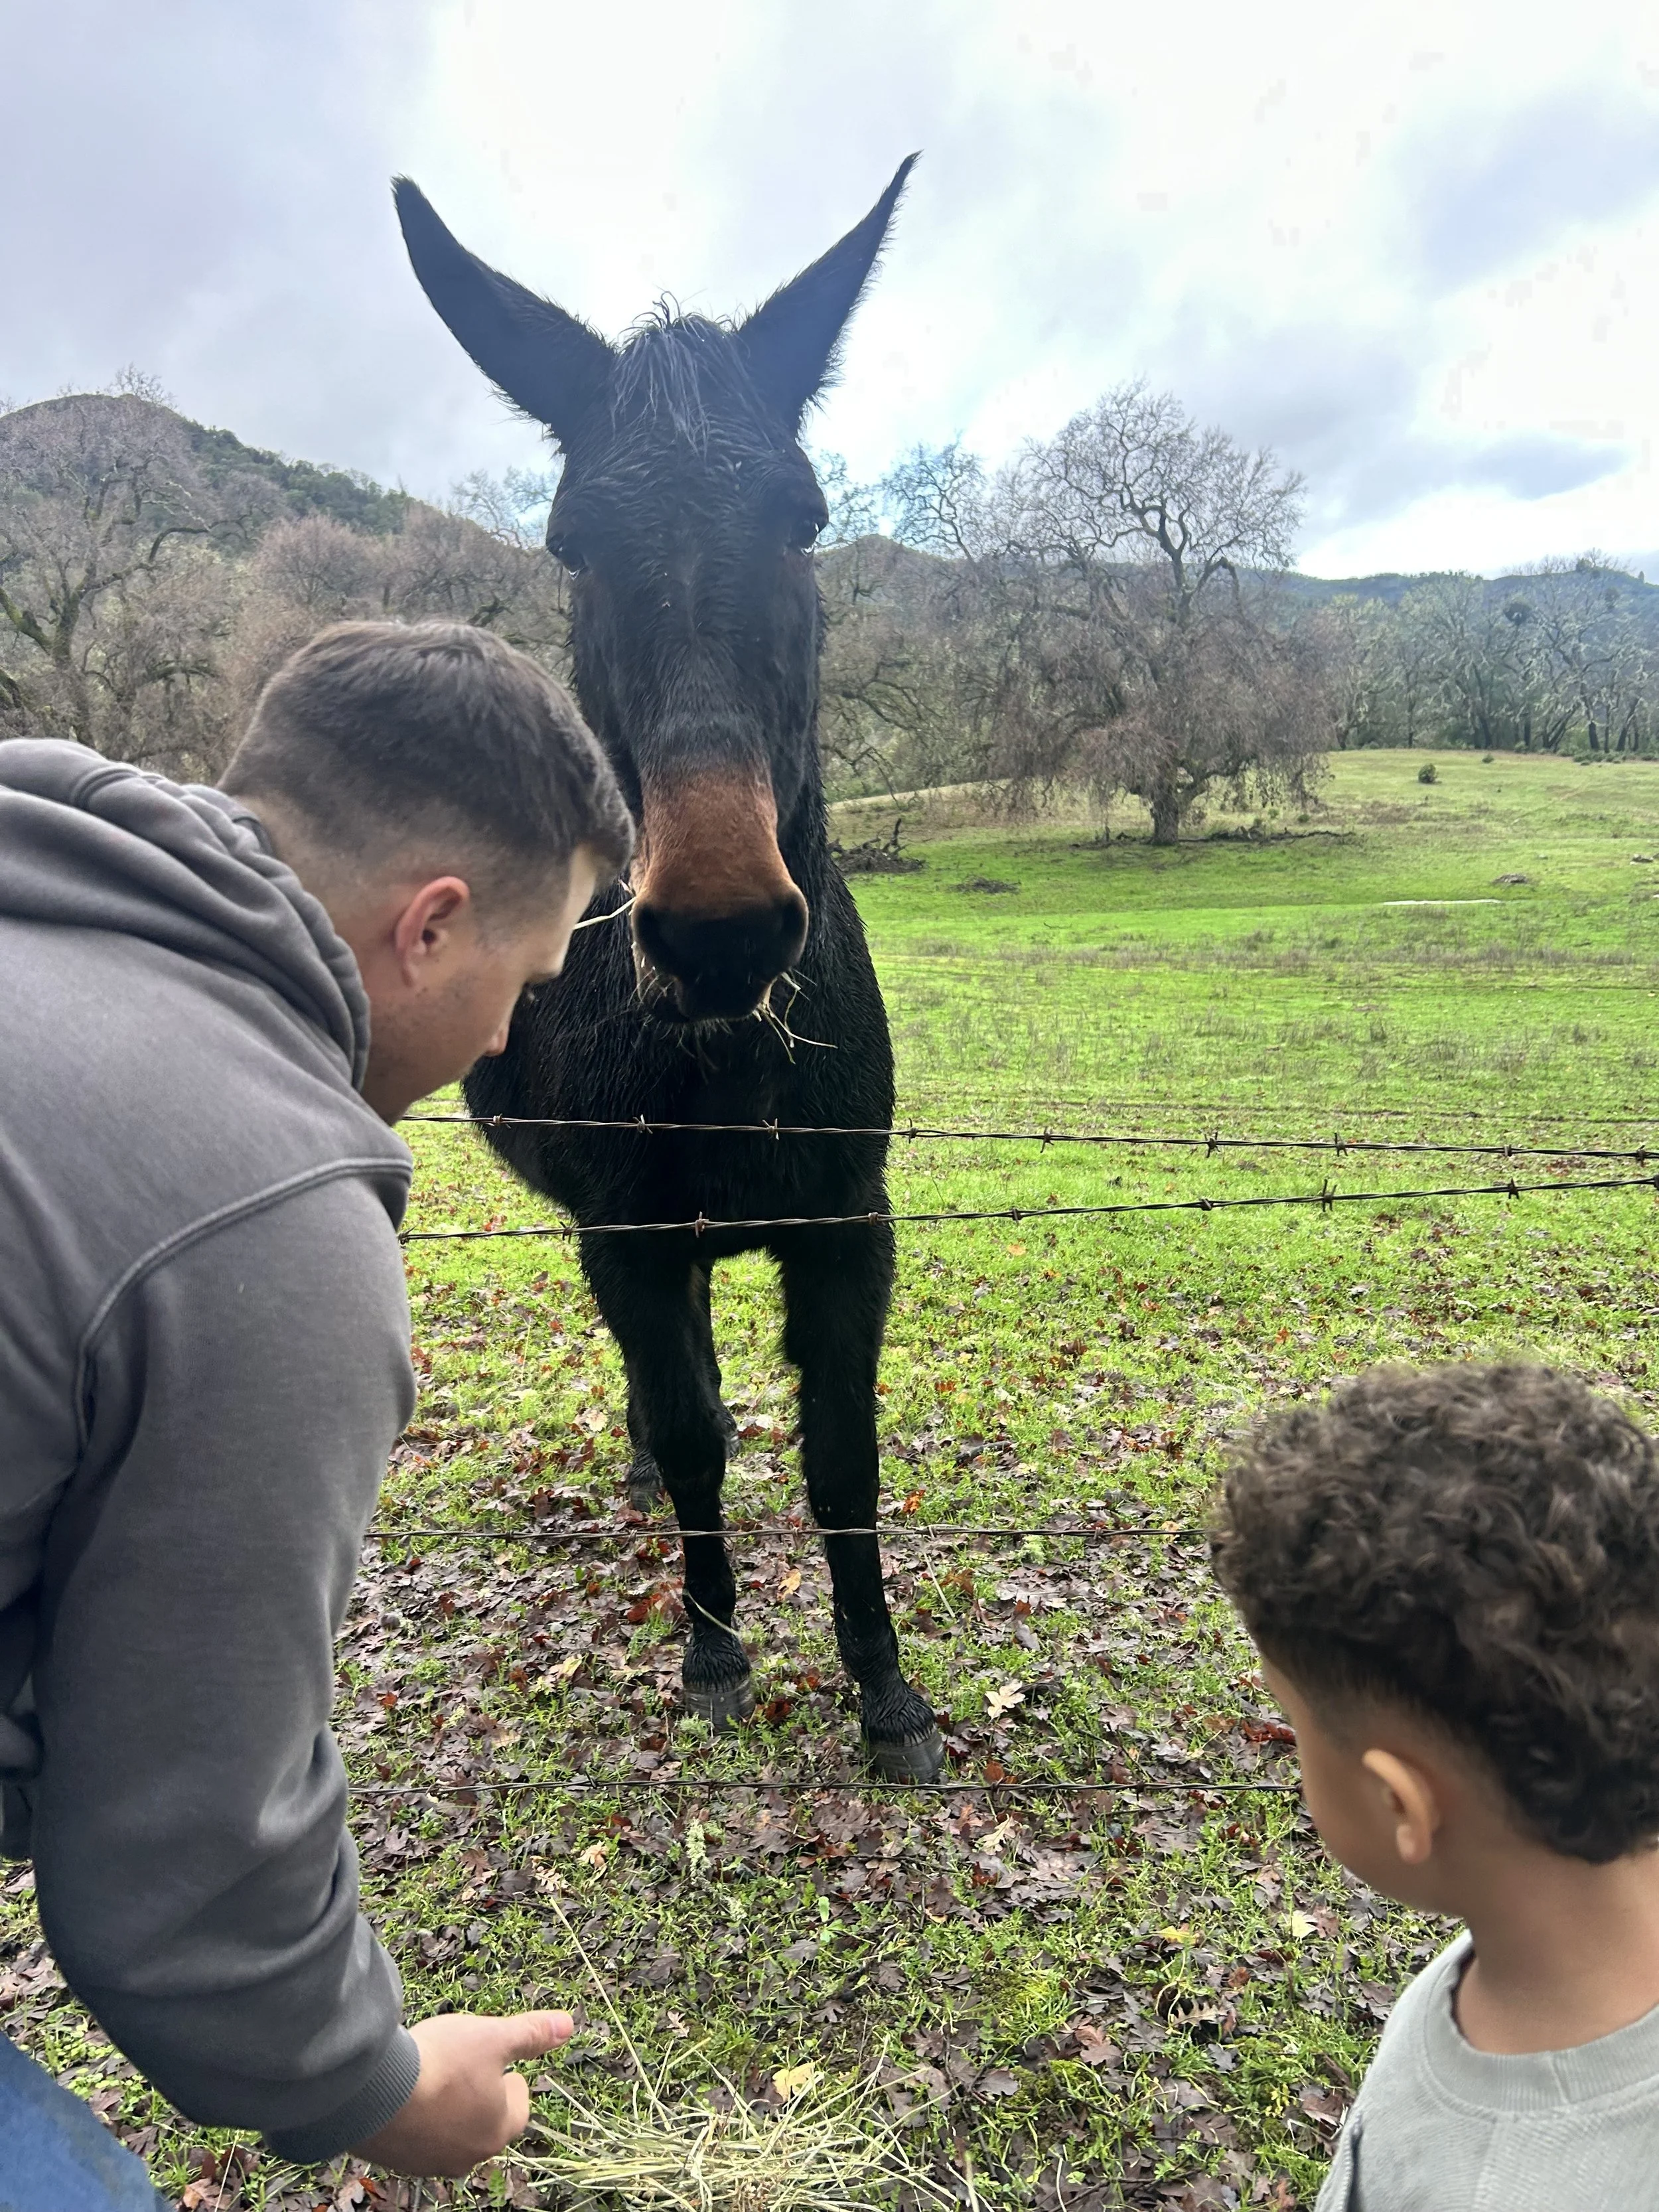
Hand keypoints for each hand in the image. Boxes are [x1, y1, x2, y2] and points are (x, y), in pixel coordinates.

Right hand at [353, 2008, 573, 2176]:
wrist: (376, 2093)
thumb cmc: (443, 2064)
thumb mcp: (493, 2037)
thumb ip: (530, 2033)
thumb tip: (567, 2025)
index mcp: (497, 2129)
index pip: (519, 2112)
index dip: (513, 2087)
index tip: (506, 2071)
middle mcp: (467, 2155)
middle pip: (485, 2127)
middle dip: (482, 2101)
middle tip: (473, 2074)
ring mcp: (429, 2161)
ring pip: (450, 2136)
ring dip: (449, 2112)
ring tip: (439, 2081)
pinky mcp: (397, 2160)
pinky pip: (416, 2140)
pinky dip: (418, 2120)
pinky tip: (408, 2096)